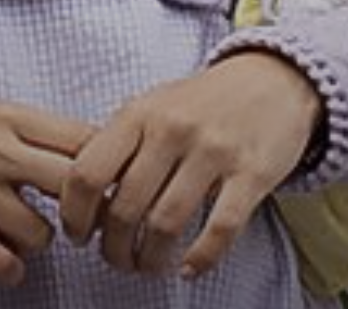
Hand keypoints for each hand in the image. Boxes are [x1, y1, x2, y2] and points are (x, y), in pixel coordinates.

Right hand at [0, 97, 93, 287]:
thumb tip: (98, 155)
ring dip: (38, 242)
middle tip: (80, 223)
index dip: (108, 168)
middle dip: (85, 212)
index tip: (110, 186)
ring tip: (22, 234)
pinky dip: (11, 269)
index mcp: (10, 117)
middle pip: (73, 185)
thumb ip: (38, 133)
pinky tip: (4, 259)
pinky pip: (3, 262)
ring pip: (41, 234)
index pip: (85, 140)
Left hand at [58, 50, 320, 278]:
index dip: (74, 215)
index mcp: (138, 113)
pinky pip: (220, 229)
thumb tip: (79, 198)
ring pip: (166, 224)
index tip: (78, 236)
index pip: (87, 173)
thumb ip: (119, 144)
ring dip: (151, 258)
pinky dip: (201, 258)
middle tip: (118, 260)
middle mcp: (172, 129)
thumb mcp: (152, 106)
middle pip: (124, 208)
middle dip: (114, 248)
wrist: (273, 79)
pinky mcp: (252, 172)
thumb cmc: (202, 102)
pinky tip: (190, 268)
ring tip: (148, 265)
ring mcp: (214, 150)